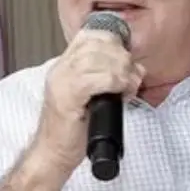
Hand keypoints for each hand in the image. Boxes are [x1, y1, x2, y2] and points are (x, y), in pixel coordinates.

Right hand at [32, 29, 144, 172]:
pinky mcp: (67, 98)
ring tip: (129, 87)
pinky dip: (114, 82)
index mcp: (64, 66)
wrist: (53, 154)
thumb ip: (110, 79)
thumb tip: (136, 69)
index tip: (127, 60)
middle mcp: (60, 69)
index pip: (90, 36)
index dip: (114, 42)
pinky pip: (95, 79)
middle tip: (133, 77)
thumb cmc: (74, 130)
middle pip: (97, 44)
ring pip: (97, 58)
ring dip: (122, 71)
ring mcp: (61, 82)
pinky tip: (122, 92)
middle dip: (122, 58)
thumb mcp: (93, 97)